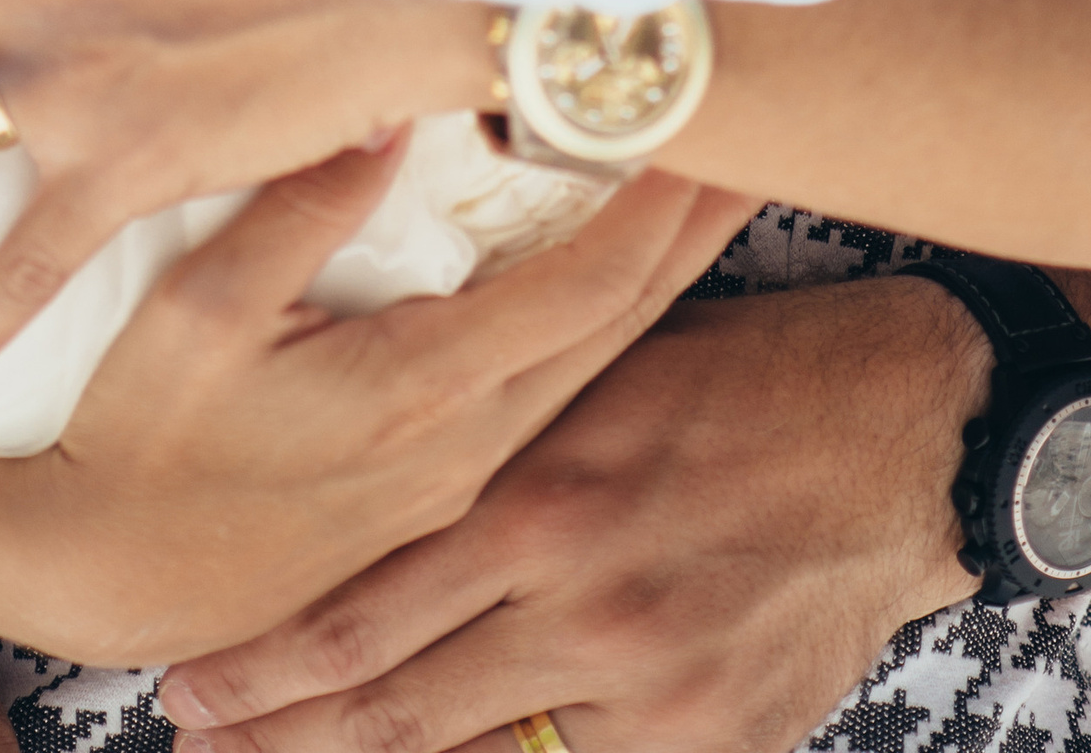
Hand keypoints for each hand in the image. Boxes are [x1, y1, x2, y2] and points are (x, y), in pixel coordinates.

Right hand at [32, 135, 751, 665]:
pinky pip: (554, 390)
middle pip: (624, 324)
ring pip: (597, 360)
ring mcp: (458, 474)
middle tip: (773, 135)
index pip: (586, 288)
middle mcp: (466, 442)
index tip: (709, 120)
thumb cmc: (135, 439)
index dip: (658, 203)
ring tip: (720, 185)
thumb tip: (384, 111)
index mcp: (421, 393)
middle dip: (697, 224)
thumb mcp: (195, 313)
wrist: (97, 577)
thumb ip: (297, 210)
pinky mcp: (434, 485)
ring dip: (663, 270)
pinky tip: (625, 276)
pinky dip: (605, 317)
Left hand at [151, 277, 986, 752]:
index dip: (265, 663)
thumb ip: (493, 428)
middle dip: (282, 740)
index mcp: (540, 499)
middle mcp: (581, 607)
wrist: (908, 433)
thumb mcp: (598, 374)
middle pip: (392, 709)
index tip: (182, 686)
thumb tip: (378, 454)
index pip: (362, 608)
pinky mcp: (712, 741)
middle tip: (195, 740)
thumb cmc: (742, 376)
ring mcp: (648, 689)